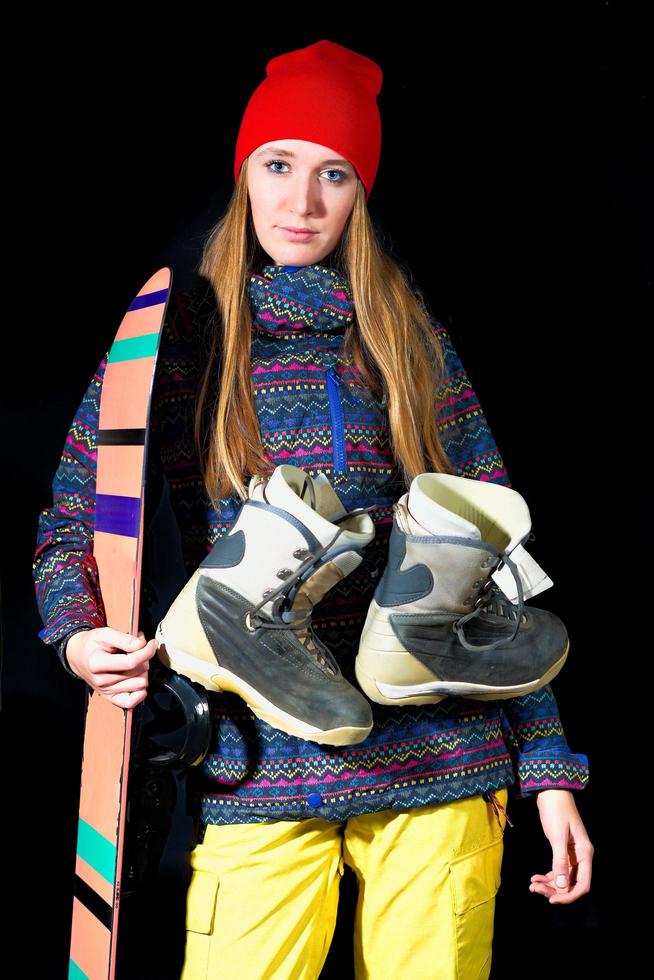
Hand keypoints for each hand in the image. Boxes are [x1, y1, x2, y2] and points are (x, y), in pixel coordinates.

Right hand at [65, 627, 156, 709]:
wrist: (78, 656)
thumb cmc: (92, 644)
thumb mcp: (105, 634)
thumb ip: (124, 639)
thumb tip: (142, 645)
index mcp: (97, 664)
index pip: (130, 662)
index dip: (146, 652)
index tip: (152, 643)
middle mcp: (101, 681)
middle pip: (137, 673)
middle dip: (144, 658)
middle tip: (138, 649)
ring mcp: (106, 691)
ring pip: (139, 685)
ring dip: (143, 672)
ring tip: (136, 661)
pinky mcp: (111, 698)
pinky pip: (131, 702)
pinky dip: (140, 692)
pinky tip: (138, 679)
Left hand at [529, 789, 593, 903]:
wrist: (551, 792)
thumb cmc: (556, 810)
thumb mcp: (557, 836)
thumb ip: (560, 861)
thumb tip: (563, 886)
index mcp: (585, 853)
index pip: (583, 884)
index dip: (569, 896)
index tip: (552, 900)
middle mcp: (581, 856)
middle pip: (572, 883)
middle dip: (555, 890)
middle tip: (536, 889)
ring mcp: (572, 854)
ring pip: (563, 878)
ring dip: (549, 884)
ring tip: (532, 885)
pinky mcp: (563, 851)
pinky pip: (558, 870)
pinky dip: (547, 876)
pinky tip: (535, 878)